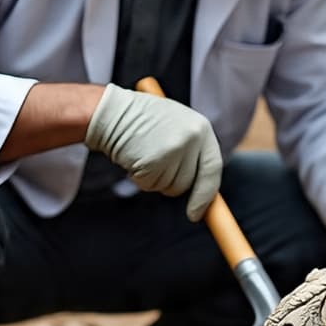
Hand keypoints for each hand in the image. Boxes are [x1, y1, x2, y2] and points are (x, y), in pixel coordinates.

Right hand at [85, 83, 221, 220]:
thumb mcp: (177, 126)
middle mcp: (191, 138)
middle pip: (188, 183)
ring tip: (144, 153)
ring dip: (154, 178)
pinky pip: (149, 185)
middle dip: (171, 182)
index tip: (197, 213)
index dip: (205, 194)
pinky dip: (139, 177)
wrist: (113, 112)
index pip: (212, 168)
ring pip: (168, 187)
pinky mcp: (153, 161)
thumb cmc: (144, 121)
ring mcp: (173, 150)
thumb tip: (202, 189)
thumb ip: (193, 151)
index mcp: (201, 128)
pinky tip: (134, 156)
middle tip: (156, 161)